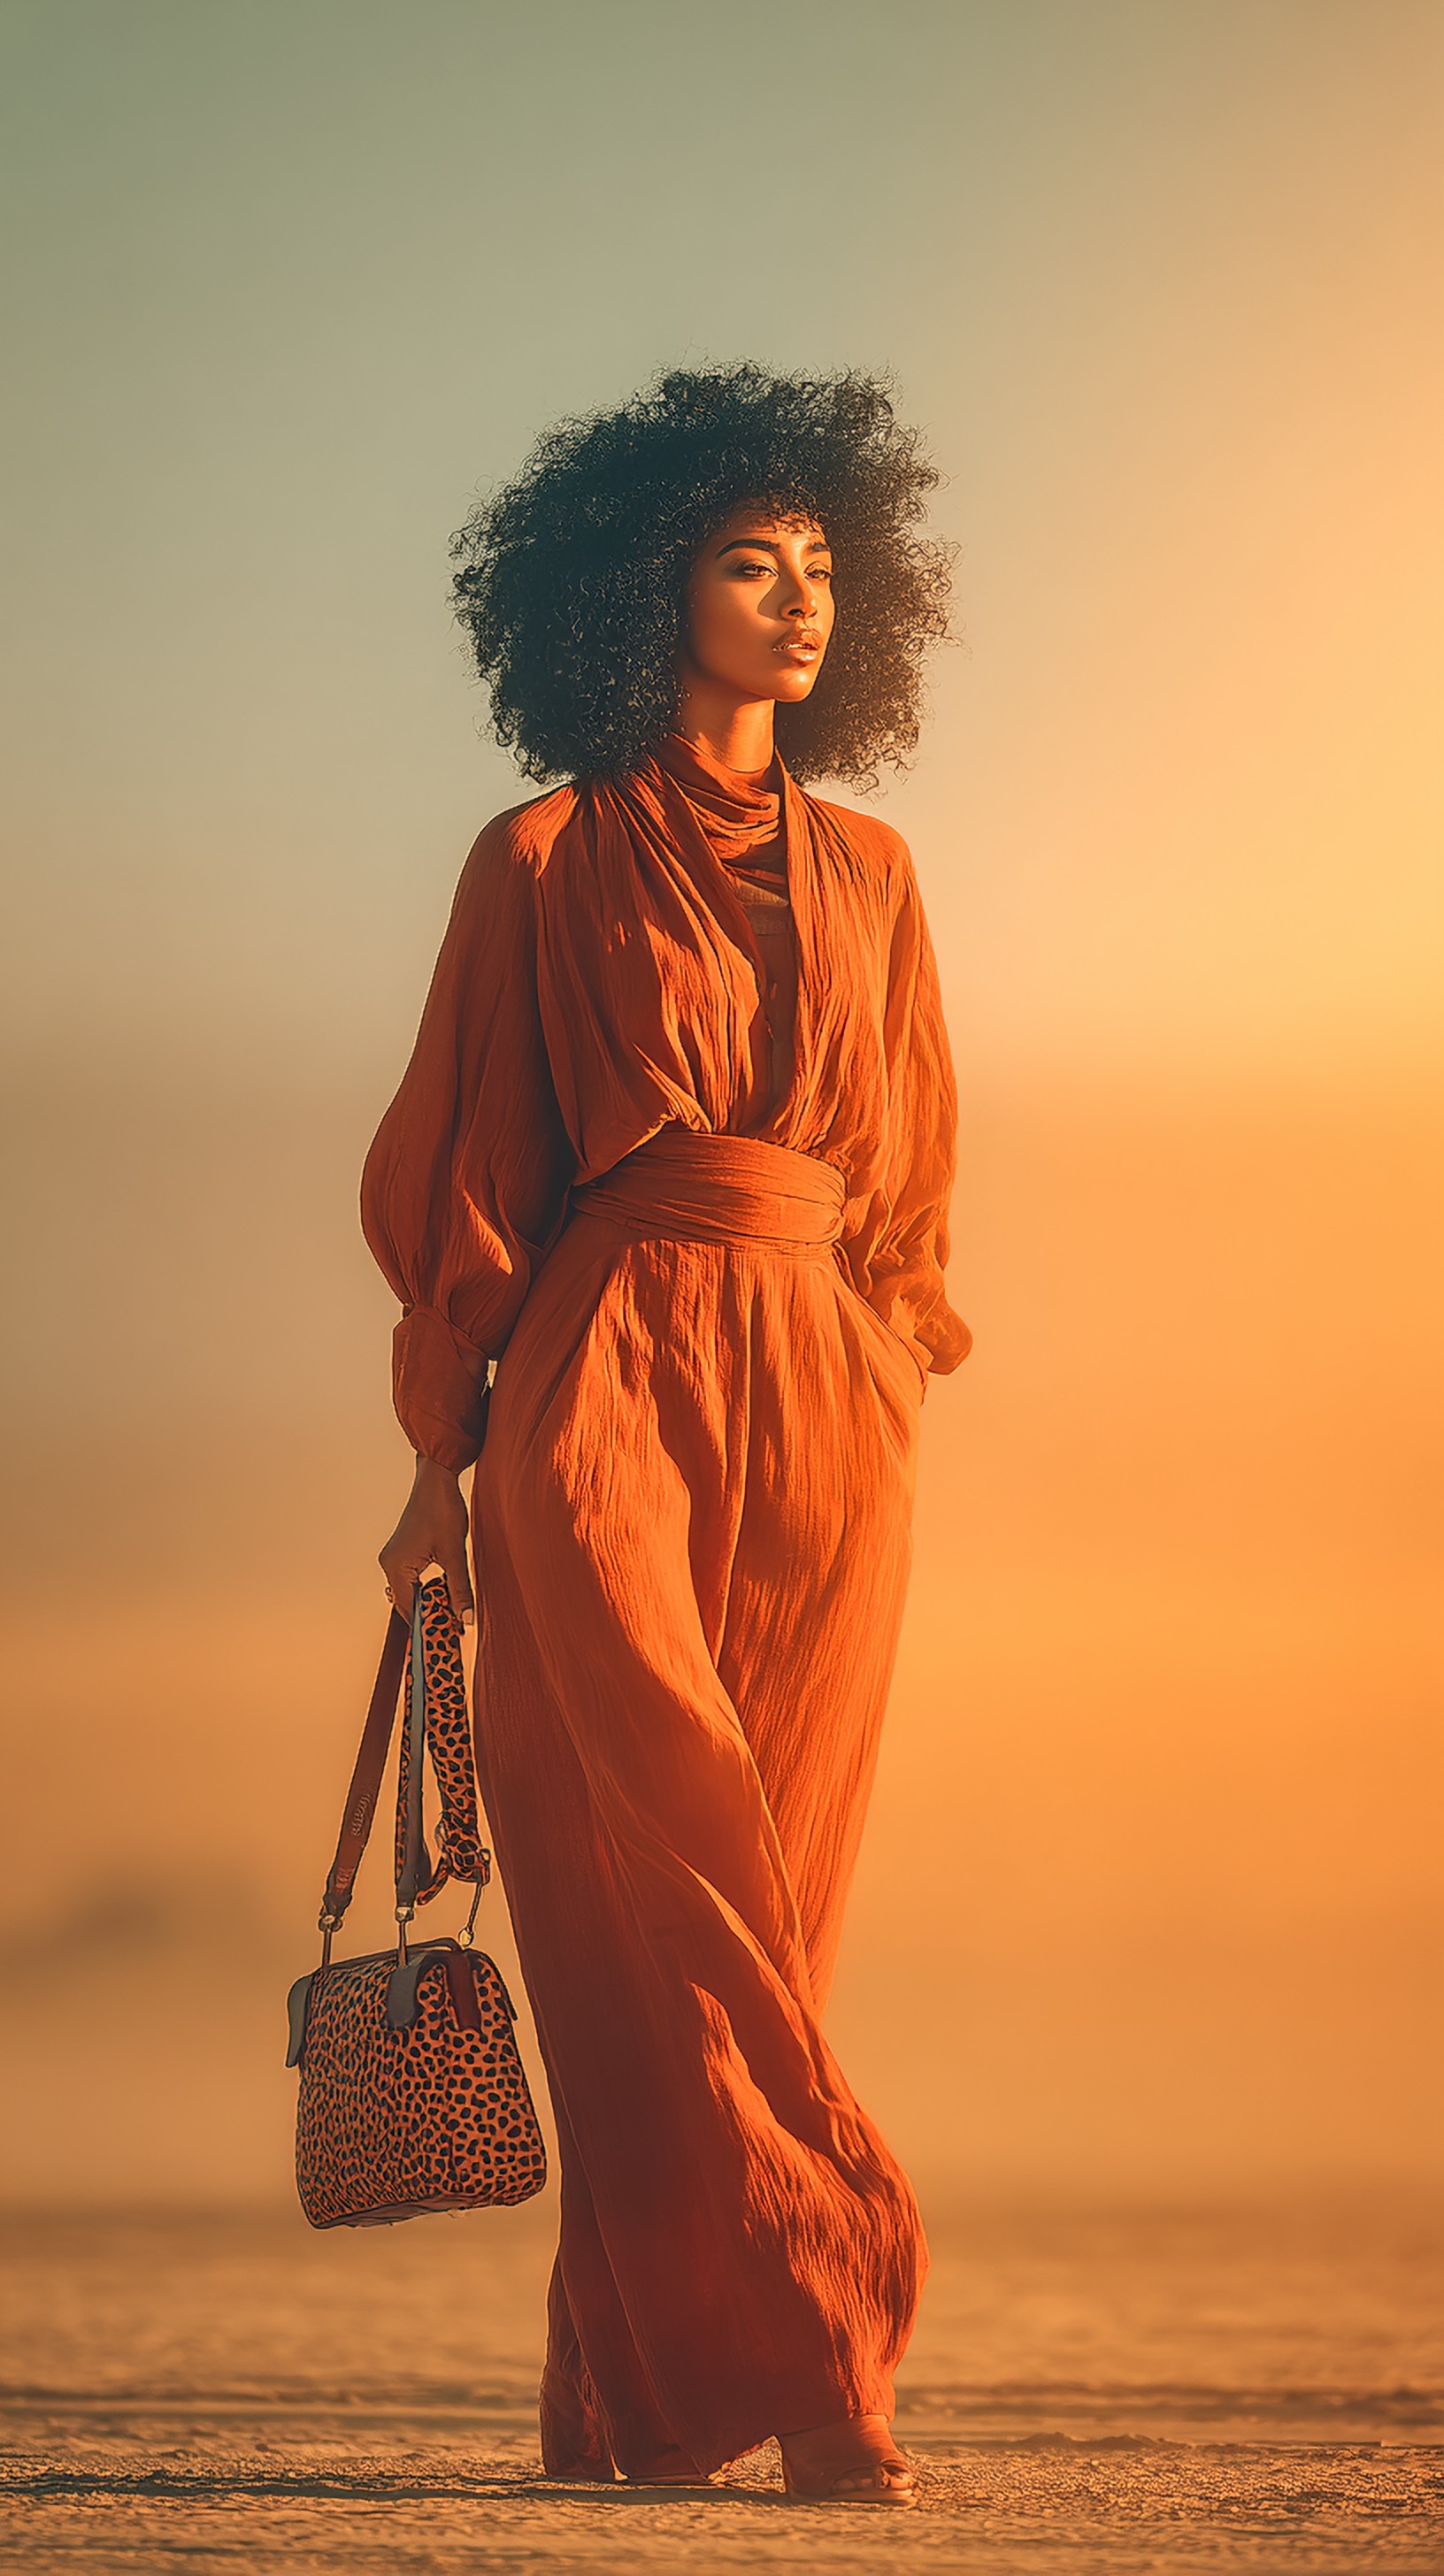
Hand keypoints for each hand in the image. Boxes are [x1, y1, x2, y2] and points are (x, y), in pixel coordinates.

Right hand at [379, 1455, 474, 1631]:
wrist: (436, 1479)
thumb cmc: (444, 1511)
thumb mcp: (455, 1553)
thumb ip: (459, 1588)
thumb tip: (466, 1620)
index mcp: (396, 1566)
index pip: (410, 1609)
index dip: (429, 1626)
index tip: (448, 1640)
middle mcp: (388, 1564)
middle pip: (407, 1604)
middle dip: (429, 1618)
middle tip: (453, 1633)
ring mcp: (393, 1558)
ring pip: (410, 1593)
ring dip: (429, 1605)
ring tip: (451, 1618)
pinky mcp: (402, 1552)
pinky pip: (411, 1581)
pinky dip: (426, 1591)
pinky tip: (444, 1596)